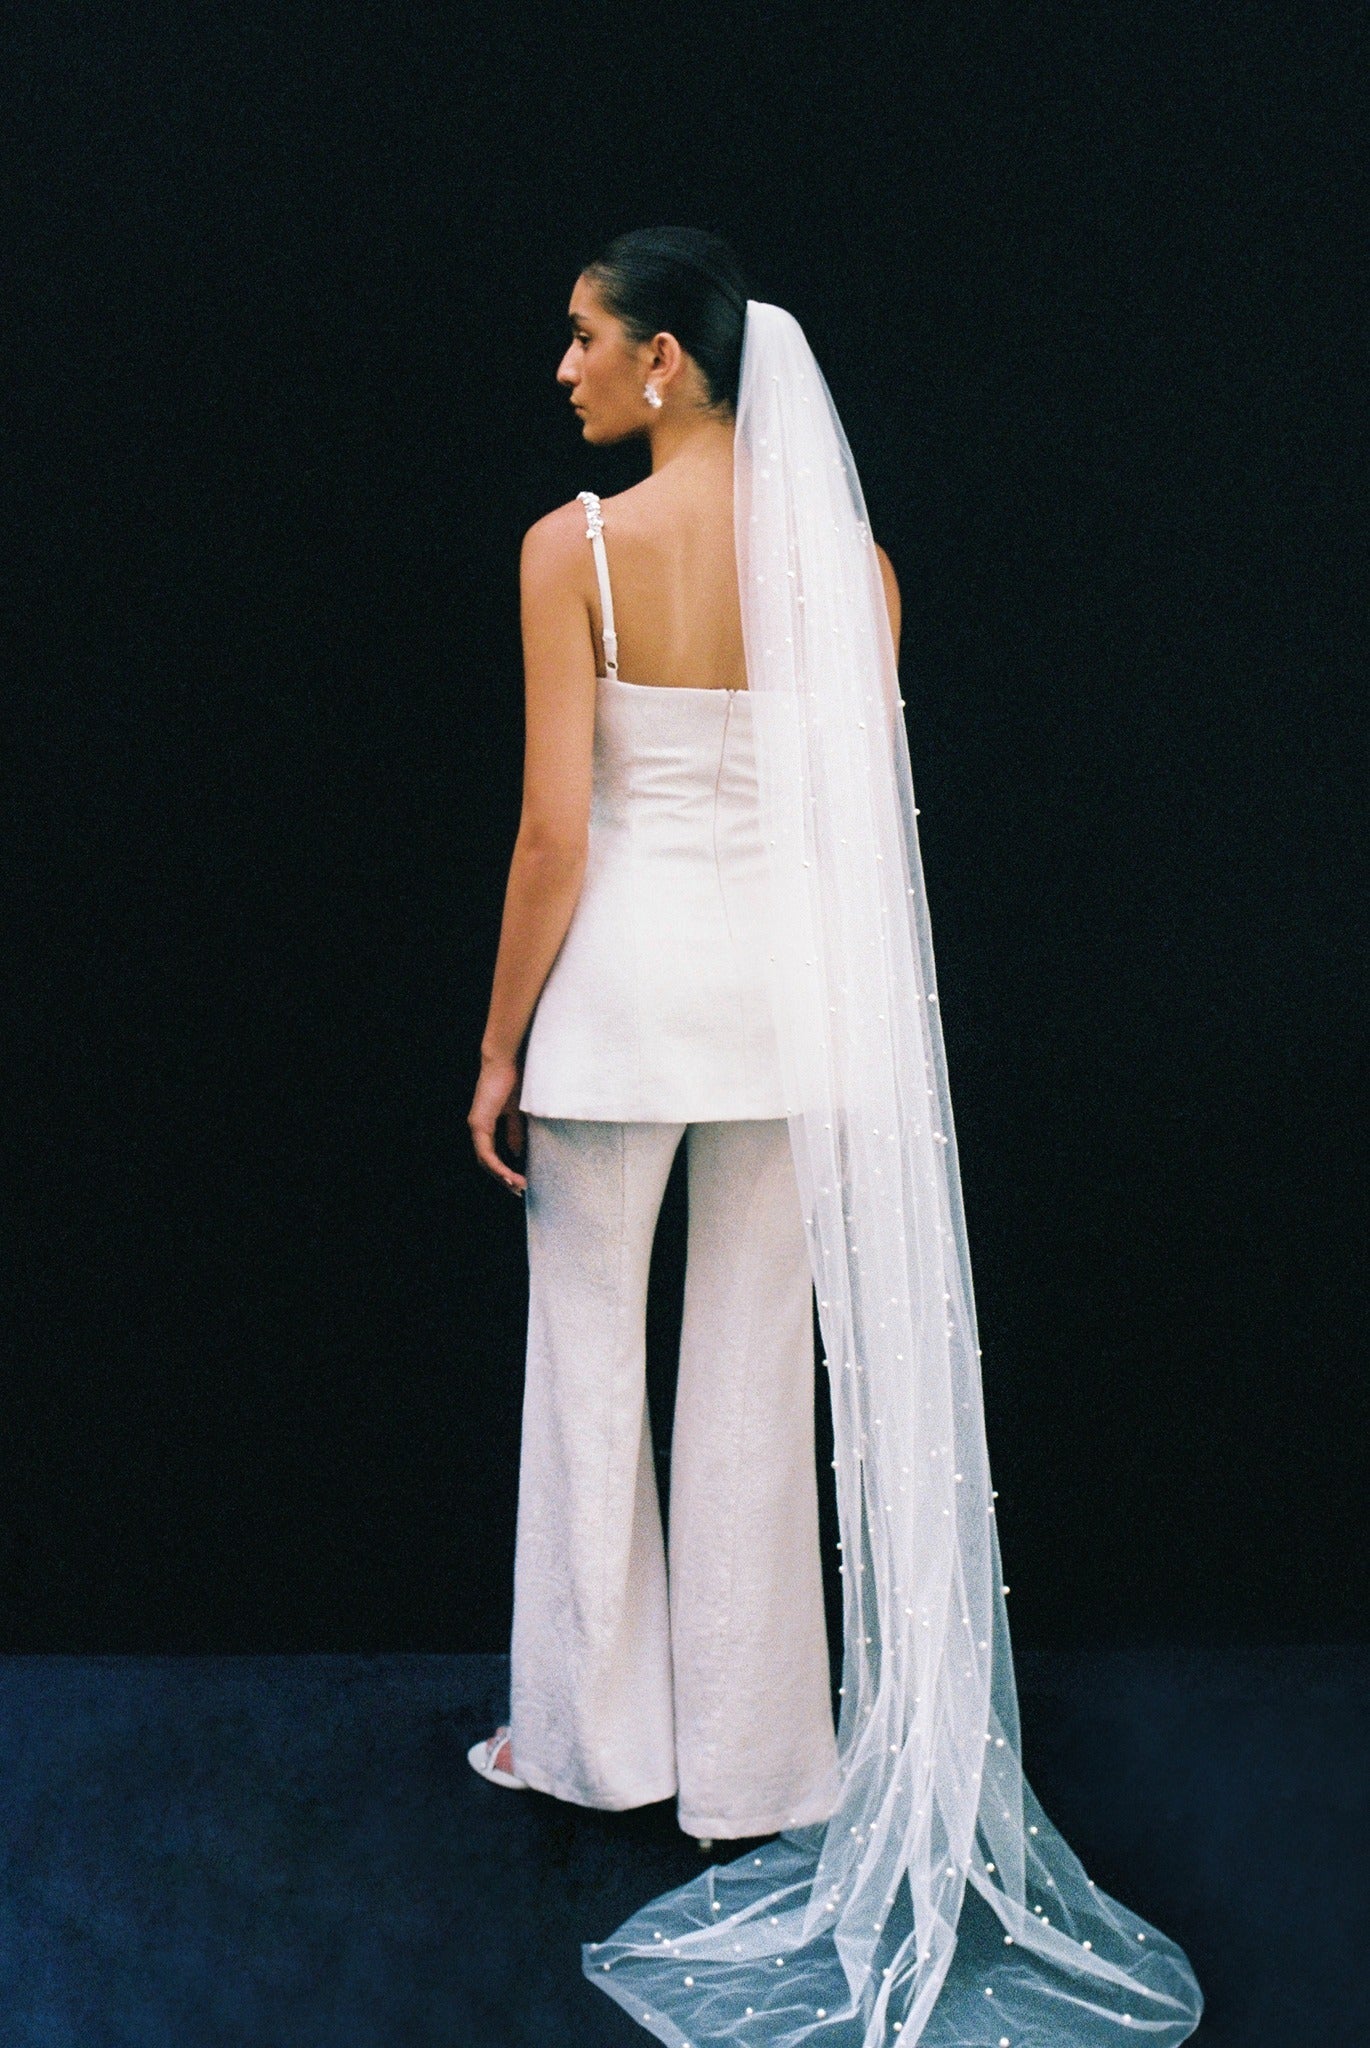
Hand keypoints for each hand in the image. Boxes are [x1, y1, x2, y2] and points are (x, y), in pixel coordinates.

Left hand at [468, 1053, 526, 1195]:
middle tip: (518, 1190)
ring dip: (501, 1176)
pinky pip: (486, 1152)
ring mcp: (476, 1127)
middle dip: (502, 1179)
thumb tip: (516, 1152)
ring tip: (517, 1186)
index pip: (491, 1155)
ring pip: (485, 1161)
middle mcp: (477, 1128)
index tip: (519, 1180)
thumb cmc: (512, 1081)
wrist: (505, 1062)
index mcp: (485, 1125)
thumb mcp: (517, 1113)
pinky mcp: (479, 1124)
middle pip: (486, 1163)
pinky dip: (497, 1166)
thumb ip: (515, 1132)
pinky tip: (508, 1175)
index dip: (503, 1170)